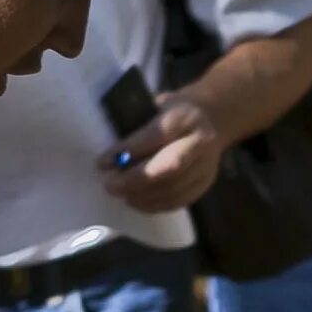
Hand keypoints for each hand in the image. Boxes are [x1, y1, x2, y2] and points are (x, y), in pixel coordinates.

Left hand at [100, 92, 224, 213]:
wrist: (208, 118)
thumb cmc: (171, 110)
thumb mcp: (154, 106)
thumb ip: (136, 126)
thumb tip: (111, 155)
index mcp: (185, 117)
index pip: (155, 136)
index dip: (129, 151)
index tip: (103, 162)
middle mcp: (201, 142)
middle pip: (169, 166)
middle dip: (135, 179)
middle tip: (110, 185)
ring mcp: (207, 165)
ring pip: (174, 188)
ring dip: (142, 195)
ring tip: (121, 194)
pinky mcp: (205, 183)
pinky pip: (179, 200)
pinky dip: (154, 205)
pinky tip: (136, 201)